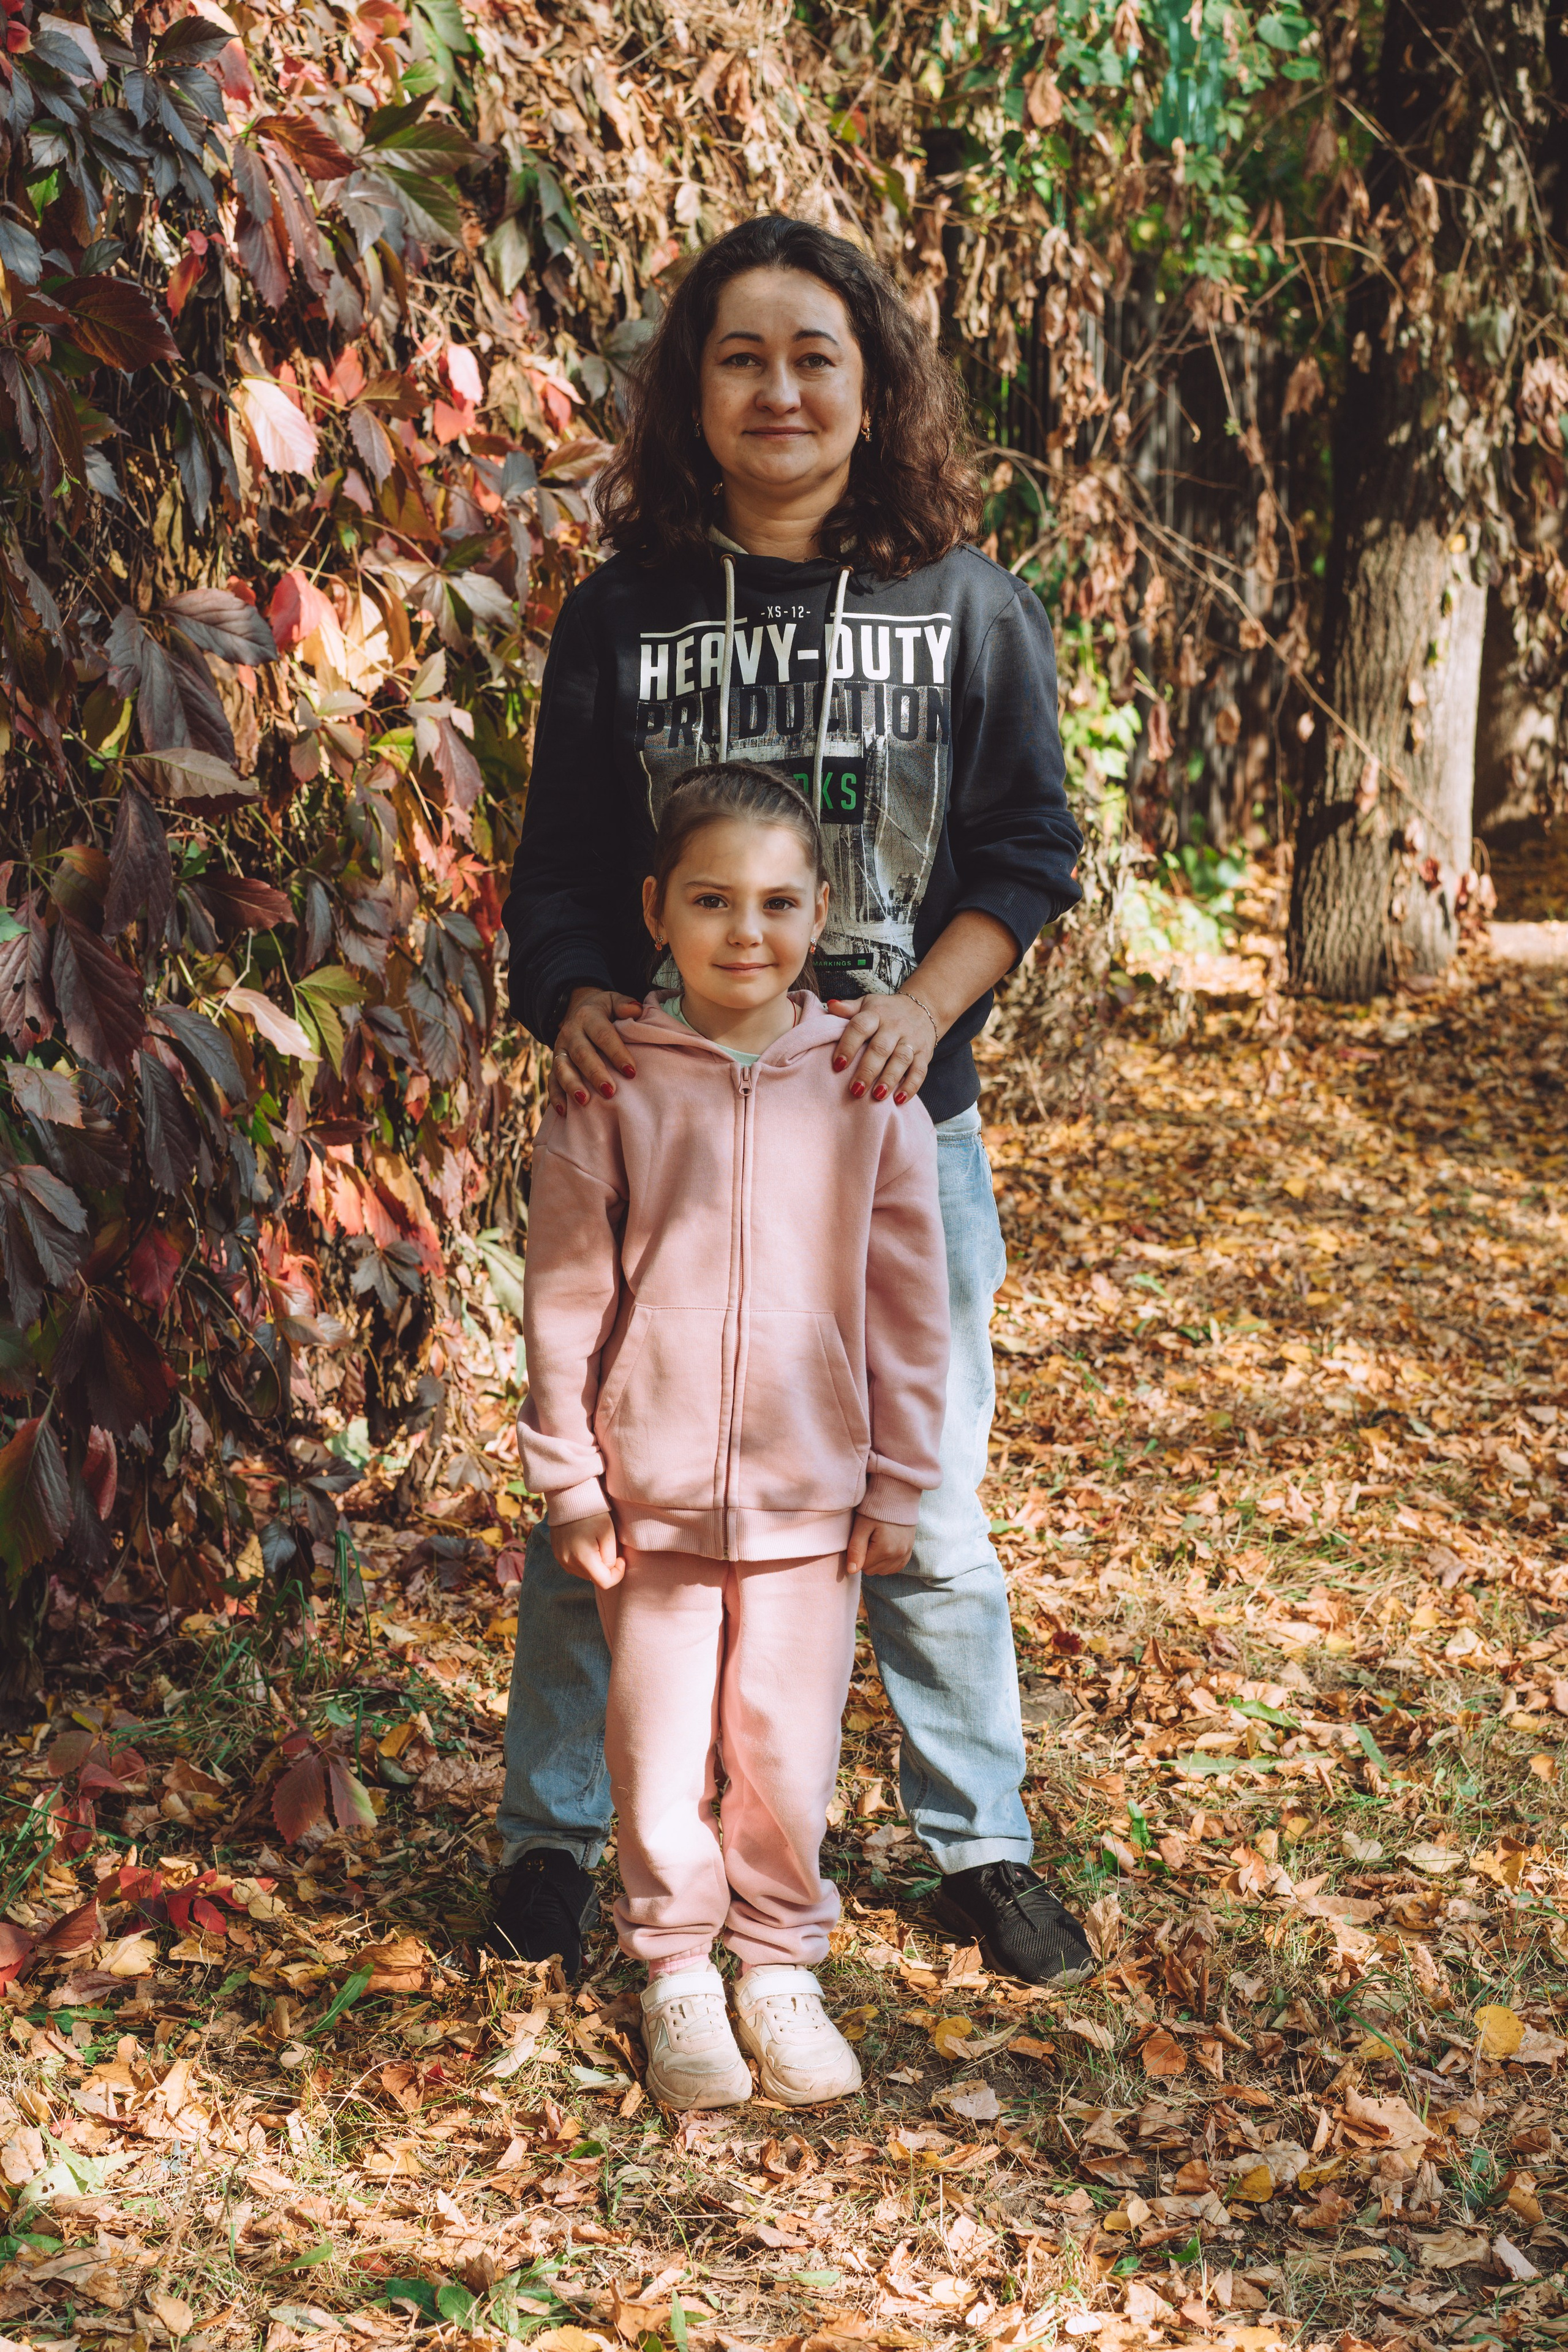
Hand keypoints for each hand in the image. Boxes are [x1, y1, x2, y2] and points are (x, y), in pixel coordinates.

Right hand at [549, 985, 644, 1115]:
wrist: (577, 1008)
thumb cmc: (605, 1011)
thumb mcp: (614, 1000)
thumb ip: (625, 1005)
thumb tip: (636, 1011)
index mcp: (589, 1017)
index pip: (603, 1035)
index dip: (616, 1053)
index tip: (631, 1072)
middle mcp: (571, 1032)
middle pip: (581, 1054)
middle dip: (595, 1073)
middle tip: (610, 1091)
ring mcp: (560, 1049)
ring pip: (562, 1068)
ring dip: (572, 1085)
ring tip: (585, 1101)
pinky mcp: (555, 1063)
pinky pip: (552, 1080)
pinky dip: (556, 1096)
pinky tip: (564, 1112)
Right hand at [550, 1510, 625, 1587]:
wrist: (570, 1498)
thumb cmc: (593, 1514)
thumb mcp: (609, 1534)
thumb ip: (610, 1558)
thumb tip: (609, 1569)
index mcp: (582, 1558)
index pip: (604, 1583)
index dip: (617, 1575)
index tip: (621, 1558)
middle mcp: (568, 1562)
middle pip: (594, 1578)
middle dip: (606, 1568)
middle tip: (608, 1547)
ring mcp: (561, 1560)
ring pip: (585, 1574)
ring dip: (595, 1565)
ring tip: (596, 1543)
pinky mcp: (557, 1555)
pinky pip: (575, 1567)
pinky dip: (585, 1561)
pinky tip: (587, 1544)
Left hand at [825, 991, 939, 1105]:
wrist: (924, 1007)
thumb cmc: (887, 1011)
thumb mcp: (867, 1004)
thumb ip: (848, 1008)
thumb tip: (830, 1005)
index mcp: (876, 1014)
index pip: (860, 1027)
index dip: (848, 1045)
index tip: (838, 1065)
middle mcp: (895, 1026)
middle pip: (880, 1048)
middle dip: (867, 1070)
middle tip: (855, 1089)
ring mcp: (911, 1040)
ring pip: (901, 1060)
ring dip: (889, 1079)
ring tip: (877, 1096)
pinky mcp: (925, 1053)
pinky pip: (920, 1071)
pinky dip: (911, 1086)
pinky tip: (899, 1099)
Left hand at [847, 1513, 914, 1575]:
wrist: (898, 1496)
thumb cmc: (876, 1509)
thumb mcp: (862, 1525)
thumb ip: (856, 1549)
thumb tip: (852, 1570)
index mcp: (885, 1549)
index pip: (862, 1566)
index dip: (858, 1554)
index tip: (860, 1539)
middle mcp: (897, 1555)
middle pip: (872, 1570)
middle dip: (867, 1558)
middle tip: (868, 1538)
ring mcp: (905, 1554)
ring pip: (883, 1571)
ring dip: (877, 1561)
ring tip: (876, 1541)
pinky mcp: (909, 1552)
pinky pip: (895, 1568)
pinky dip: (887, 1561)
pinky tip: (884, 1548)